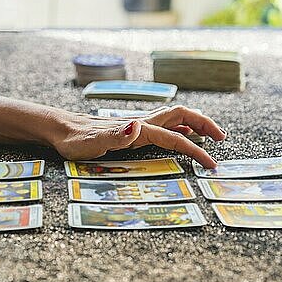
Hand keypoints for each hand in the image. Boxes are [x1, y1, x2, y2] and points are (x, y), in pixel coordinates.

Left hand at [52, 106, 226, 167]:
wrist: (60, 129)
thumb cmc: (74, 140)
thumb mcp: (92, 142)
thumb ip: (116, 135)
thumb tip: (138, 126)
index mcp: (138, 129)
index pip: (175, 138)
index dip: (196, 151)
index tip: (211, 165)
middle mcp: (141, 123)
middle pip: (181, 116)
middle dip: (204, 124)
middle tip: (221, 139)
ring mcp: (137, 125)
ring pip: (173, 118)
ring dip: (194, 124)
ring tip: (209, 135)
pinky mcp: (130, 129)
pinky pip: (162, 125)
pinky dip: (178, 129)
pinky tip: (179, 136)